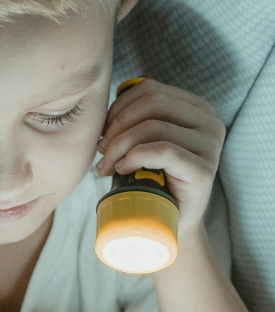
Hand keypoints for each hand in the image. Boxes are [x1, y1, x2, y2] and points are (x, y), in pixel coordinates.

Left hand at [96, 78, 224, 237]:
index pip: (149, 90)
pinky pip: (163, 150)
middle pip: (152, 103)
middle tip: (100, 151)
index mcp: (195, 108)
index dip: (117, 108)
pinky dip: (134, 157)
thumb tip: (100, 112)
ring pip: (153, 126)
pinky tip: (121, 169)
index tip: (102, 133)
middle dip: (117, 125)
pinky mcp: (204, 169)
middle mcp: (209, 121)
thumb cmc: (149, 178)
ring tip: (106, 166)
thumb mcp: (140, 141)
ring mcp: (210, 145)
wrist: (168, 221)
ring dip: (119, 145)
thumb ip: (131, 119)